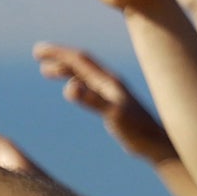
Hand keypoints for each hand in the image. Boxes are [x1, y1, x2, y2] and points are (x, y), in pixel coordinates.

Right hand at [32, 43, 174, 164]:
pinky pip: (91, 86)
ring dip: (65, 69)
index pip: (80, 60)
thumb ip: (93, 101)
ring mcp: (113, 92)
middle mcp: (110, 83)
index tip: (38, 51)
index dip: (59, 53)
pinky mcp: (115, 103)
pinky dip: (77, 82)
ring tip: (46, 72)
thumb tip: (69, 88)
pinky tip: (73, 90)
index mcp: (108, 81)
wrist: (158, 144)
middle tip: (37, 55)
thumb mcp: (114, 115)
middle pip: (81, 63)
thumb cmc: (139, 131)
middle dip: (59, 57)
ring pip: (85, 74)